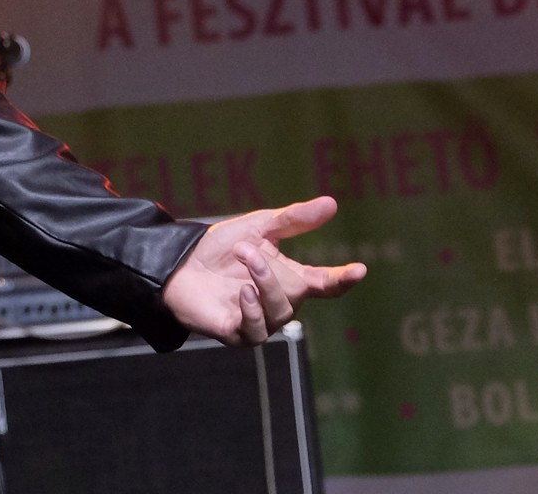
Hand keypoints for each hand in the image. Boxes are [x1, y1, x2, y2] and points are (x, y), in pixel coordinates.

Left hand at [162, 196, 366, 345]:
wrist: (178, 264)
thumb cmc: (219, 248)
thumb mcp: (258, 227)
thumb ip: (294, 219)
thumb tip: (332, 203)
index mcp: (291, 278)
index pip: (325, 284)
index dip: (343, 279)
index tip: (359, 269)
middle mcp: (280, 303)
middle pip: (297, 295)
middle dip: (273, 270)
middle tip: (246, 248)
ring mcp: (260, 320)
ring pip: (280, 312)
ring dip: (263, 283)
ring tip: (243, 259)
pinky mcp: (237, 333)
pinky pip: (257, 331)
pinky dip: (252, 310)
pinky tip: (242, 291)